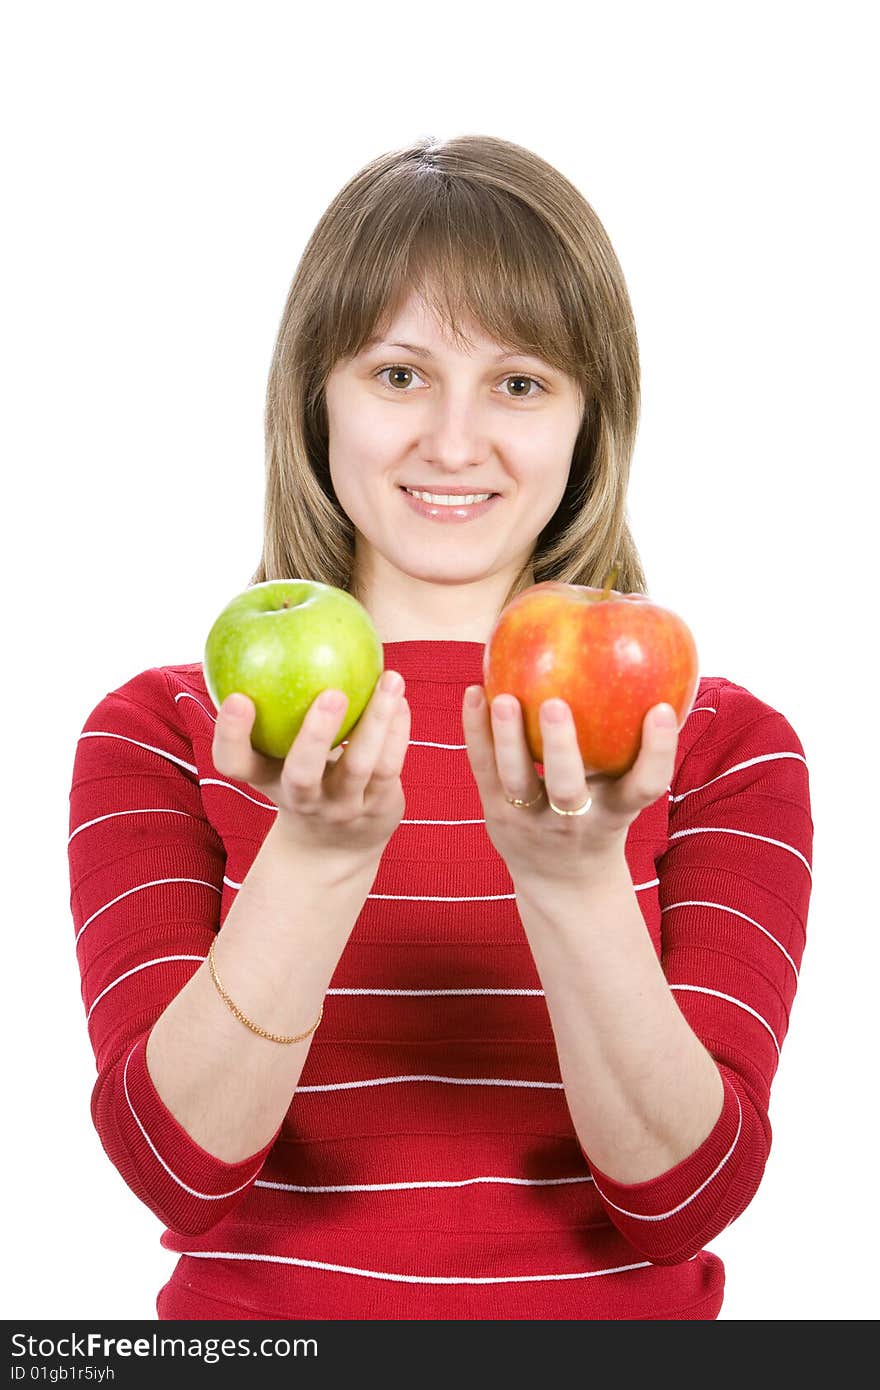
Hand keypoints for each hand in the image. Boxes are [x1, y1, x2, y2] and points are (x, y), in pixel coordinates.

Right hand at [211, 671, 410, 858]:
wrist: (335, 847)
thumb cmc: (300, 775)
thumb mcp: (276, 751)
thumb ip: (272, 706)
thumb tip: (272, 626)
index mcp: (265, 779)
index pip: (234, 764)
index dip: (230, 735)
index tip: (237, 697)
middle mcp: (301, 799)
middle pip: (302, 774)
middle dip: (315, 736)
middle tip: (331, 693)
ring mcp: (341, 808)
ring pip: (360, 766)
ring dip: (377, 720)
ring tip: (390, 678)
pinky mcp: (377, 807)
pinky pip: (390, 765)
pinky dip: (398, 729)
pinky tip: (401, 699)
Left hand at [461, 686, 679, 880]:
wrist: (563, 884)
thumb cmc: (601, 819)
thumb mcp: (625, 795)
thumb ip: (637, 749)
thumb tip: (659, 679)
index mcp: (614, 812)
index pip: (645, 787)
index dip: (658, 751)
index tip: (661, 710)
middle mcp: (572, 820)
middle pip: (567, 787)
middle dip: (561, 748)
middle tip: (556, 705)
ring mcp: (529, 819)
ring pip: (516, 779)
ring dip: (507, 738)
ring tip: (502, 698)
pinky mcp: (496, 811)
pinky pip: (483, 768)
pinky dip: (477, 731)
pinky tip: (474, 692)